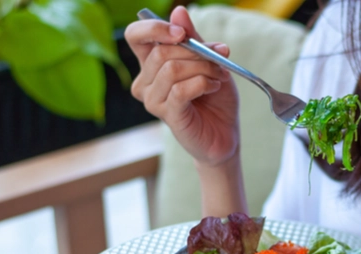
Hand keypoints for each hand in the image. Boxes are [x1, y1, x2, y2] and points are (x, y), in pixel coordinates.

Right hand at [125, 6, 239, 166]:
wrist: (224, 134)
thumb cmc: (215, 99)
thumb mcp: (208, 62)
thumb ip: (193, 38)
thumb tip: (179, 11)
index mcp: (152, 64)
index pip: (136, 36)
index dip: (155, 28)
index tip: (182, 33)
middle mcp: (146, 82)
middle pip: (161, 52)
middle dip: (196, 51)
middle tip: (219, 59)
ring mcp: (153, 100)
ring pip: (171, 69)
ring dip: (203, 68)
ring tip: (218, 76)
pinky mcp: (167, 115)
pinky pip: (180, 89)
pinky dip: (202, 83)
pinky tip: (213, 87)